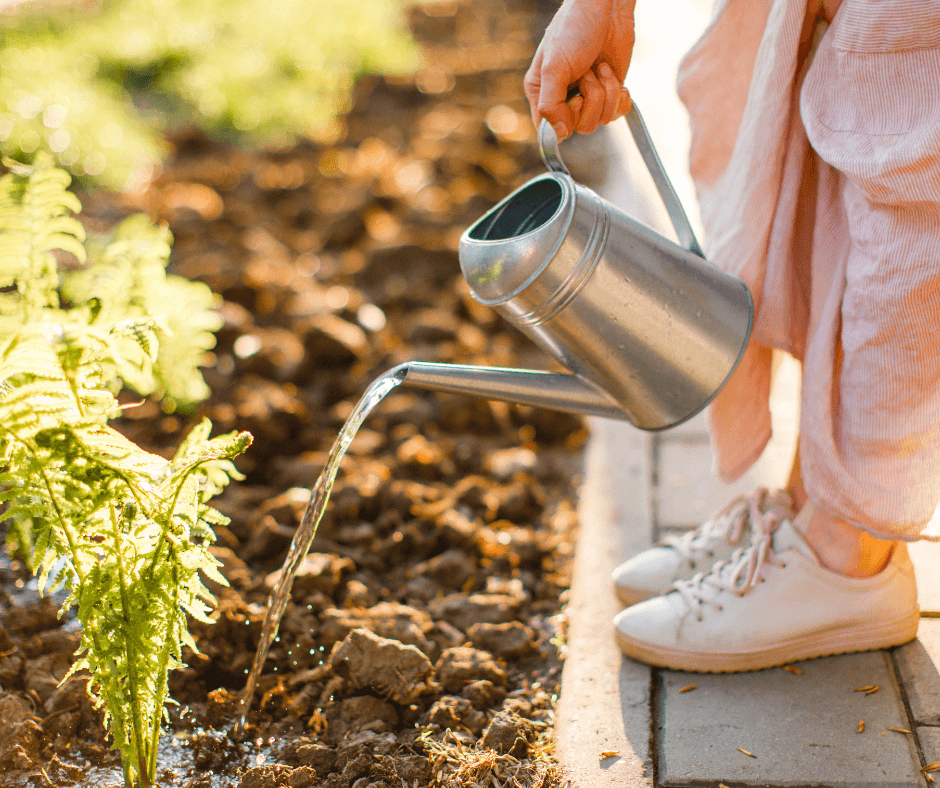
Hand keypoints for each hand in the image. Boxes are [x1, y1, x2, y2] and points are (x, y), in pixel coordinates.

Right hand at [524, 0, 635, 138]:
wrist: (606, 9)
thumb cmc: (574, 30)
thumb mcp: (554, 67)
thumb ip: (550, 104)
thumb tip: (560, 134)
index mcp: (542, 94)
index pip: (550, 129)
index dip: (566, 119)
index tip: (574, 98)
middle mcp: (564, 99)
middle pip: (580, 127)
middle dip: (590, 99)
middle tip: (588, 72)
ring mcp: (588, 97)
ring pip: (601, 120)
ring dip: (606, 91)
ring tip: (601, 67)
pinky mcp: (609, 93)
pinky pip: (617, 114)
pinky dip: (620, 97)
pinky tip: (615, 78)